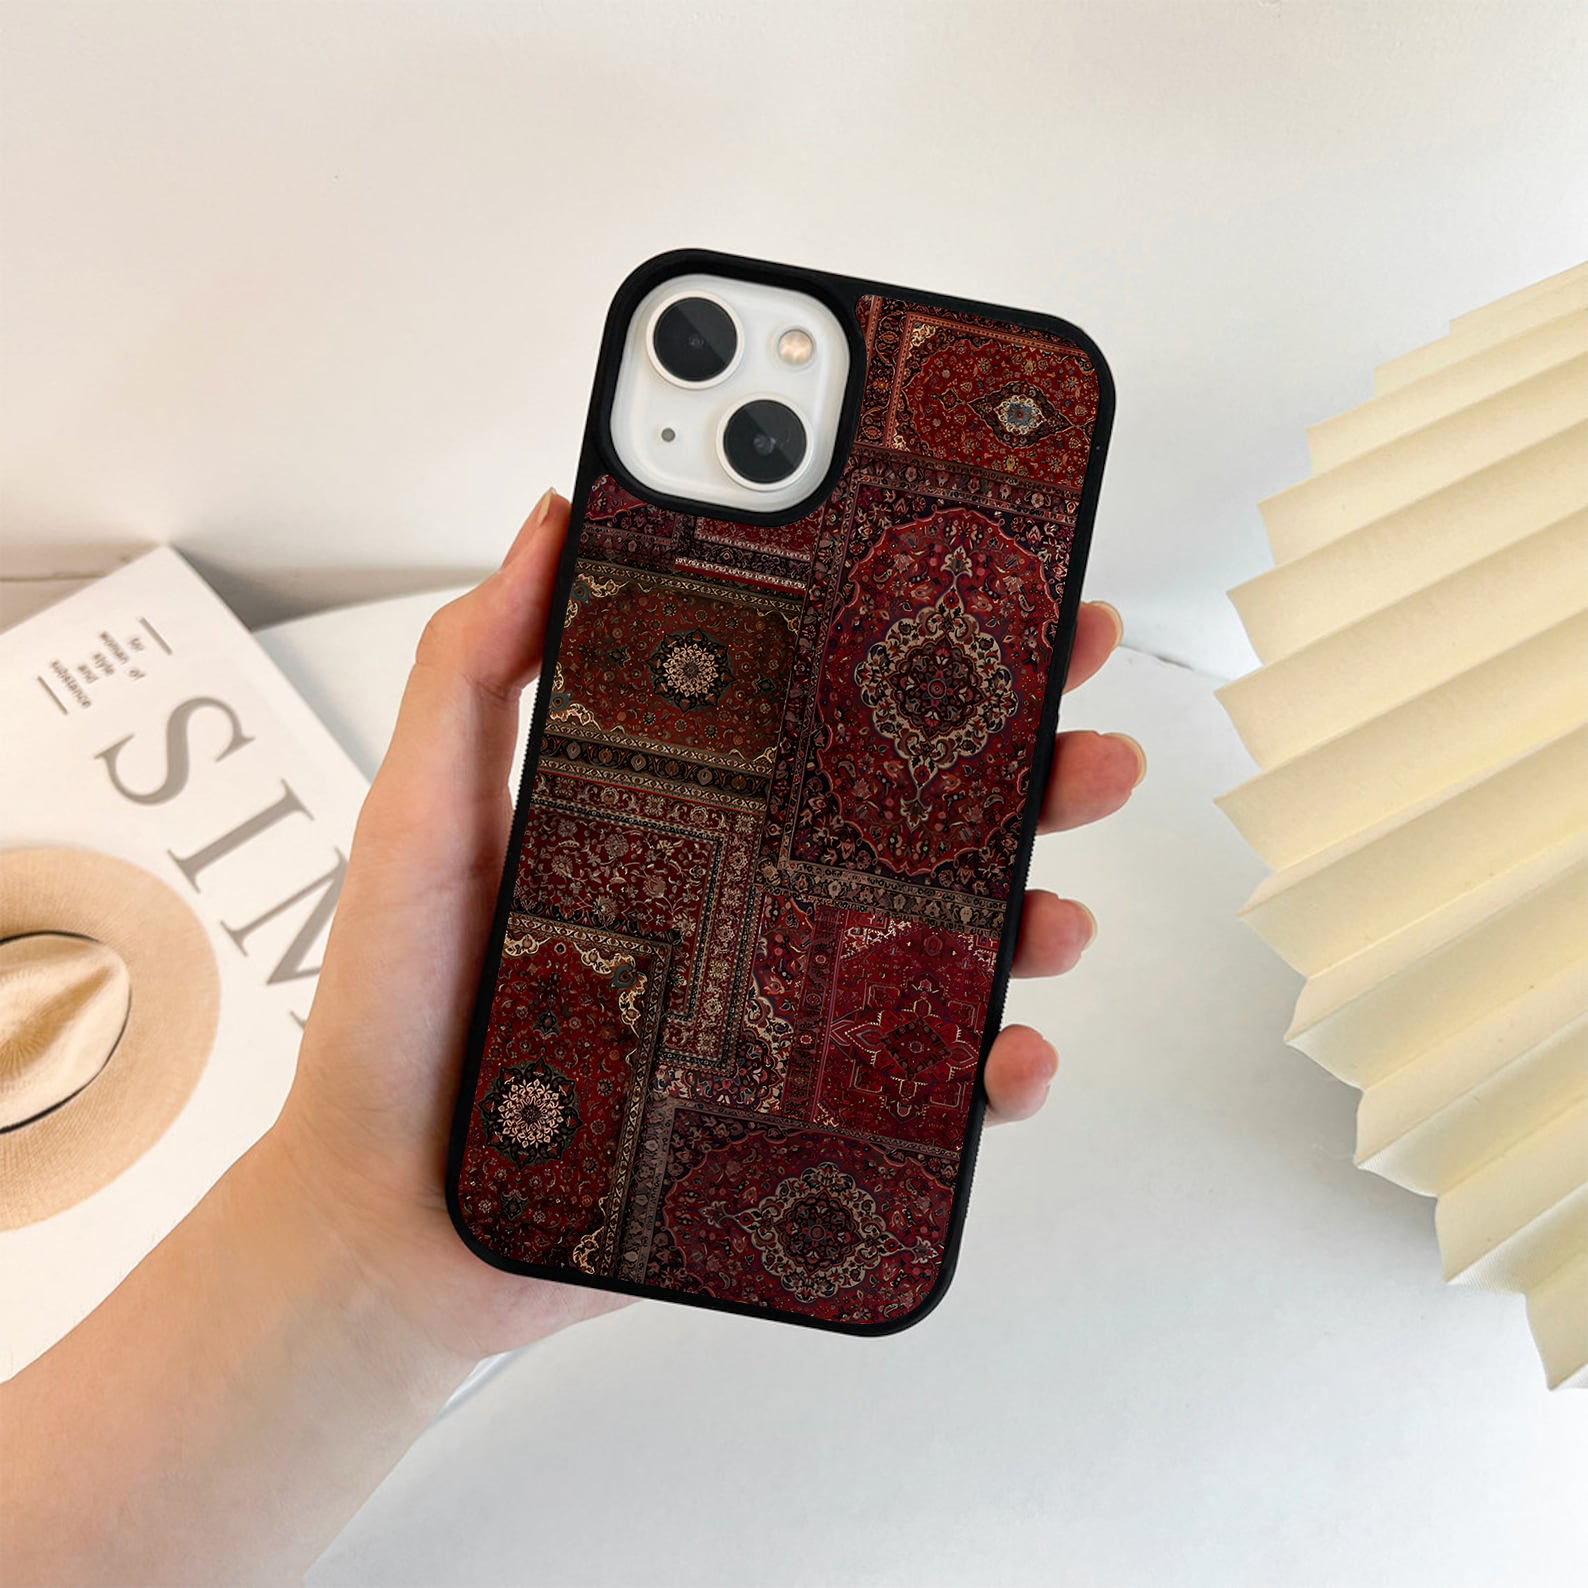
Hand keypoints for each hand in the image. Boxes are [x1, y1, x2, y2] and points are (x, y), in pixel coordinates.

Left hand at [269, 490, 1144, 1362]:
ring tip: (1059, 902)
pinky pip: (923, 1090)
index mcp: (686, 811)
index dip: (906, 642)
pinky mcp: (795, 1110)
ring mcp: (783, 1001)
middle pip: (915, 814)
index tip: (984, 579)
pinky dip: (990, 1074)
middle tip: (1076, 711)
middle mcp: (753, 896)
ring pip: (946, 941)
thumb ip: (472, 670)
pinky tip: (1009, 1056)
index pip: (818, 709)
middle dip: (1019, 756)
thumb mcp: (426, 817)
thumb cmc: (402, 1017)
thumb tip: (552, 517)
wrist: (395, 1216)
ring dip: (1033, 908)